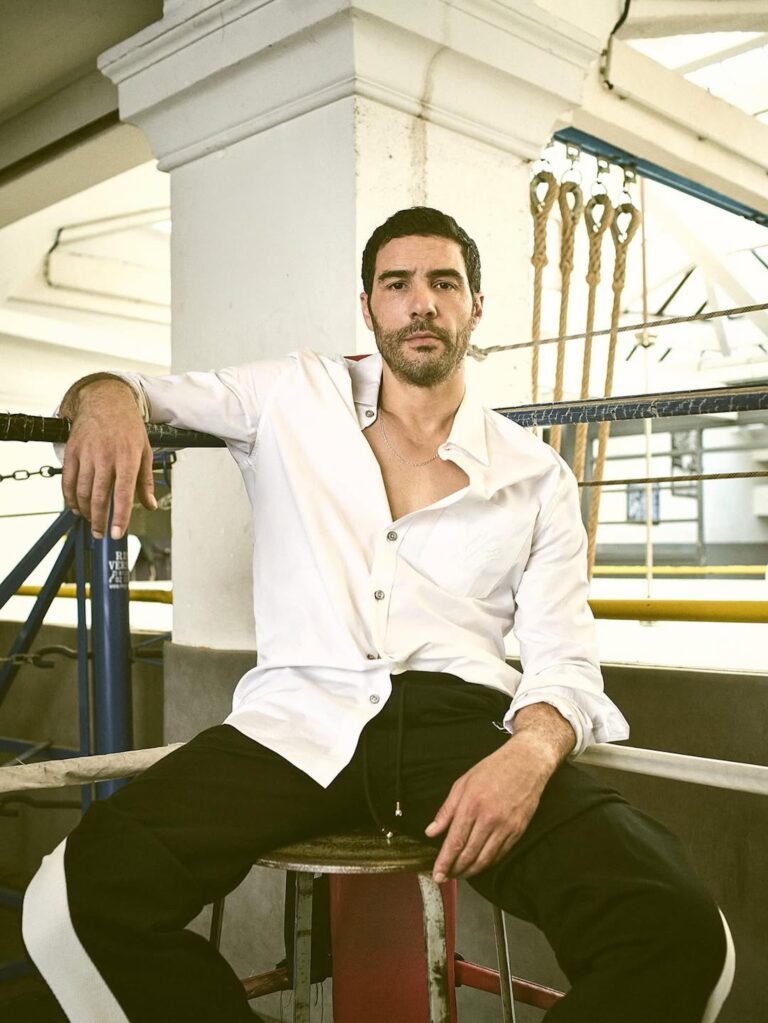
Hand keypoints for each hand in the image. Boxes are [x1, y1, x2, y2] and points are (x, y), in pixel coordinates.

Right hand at [61, 378, 155, 539]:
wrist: (105, 400)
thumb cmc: (128, 427)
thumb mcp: (145, 451)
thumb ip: (146, 481)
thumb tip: (151, 505)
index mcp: (127, 457)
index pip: (123, 494)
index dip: (119, 516)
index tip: (117, 533)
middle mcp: (106, 456)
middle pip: (99, 496)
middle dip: (99, 520)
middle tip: (101, 534)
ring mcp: (86, 454)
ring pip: (81, 491)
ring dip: (85, 511)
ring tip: (91, 521)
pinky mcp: (72, 451)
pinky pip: (67, 480)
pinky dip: (69, 498)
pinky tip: (75, 507)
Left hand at [425, 703, 574, 882]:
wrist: (526, 763)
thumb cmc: (492, 770)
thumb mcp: (462, 783)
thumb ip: (446, 810)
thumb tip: (431, 831)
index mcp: (471, 805)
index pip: (455, 841)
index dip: (444, 862)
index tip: (437, 874)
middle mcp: (489, 819)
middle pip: (469, 854)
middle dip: (455, 870)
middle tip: (446, 877)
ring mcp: (506, 826)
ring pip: (485, 858)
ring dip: (471, 871)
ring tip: (460, 874)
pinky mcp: (518, 831)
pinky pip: (500, 854)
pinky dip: (488, 863)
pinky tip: (479, 864)